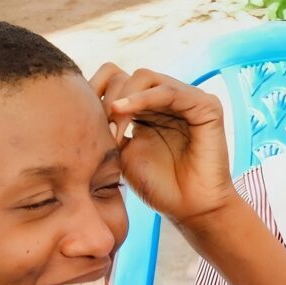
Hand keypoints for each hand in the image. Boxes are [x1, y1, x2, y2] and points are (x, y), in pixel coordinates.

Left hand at [89, 64, 235, 225]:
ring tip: (112, 127)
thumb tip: (81, 106)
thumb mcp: (121, 153)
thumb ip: (108, 126)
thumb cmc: (158, 186)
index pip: (116, 78)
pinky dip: (143, 98)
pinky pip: (168, 91)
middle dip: (107, 98)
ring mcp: (187, 99)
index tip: (79, 116)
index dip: (94, 89)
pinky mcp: (206, 106)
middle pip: (126, 75)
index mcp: (148, 107)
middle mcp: (167, 98)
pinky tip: (122, 111)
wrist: (189, 209)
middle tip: (100, 129)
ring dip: (122, 98)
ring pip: (144, 77)